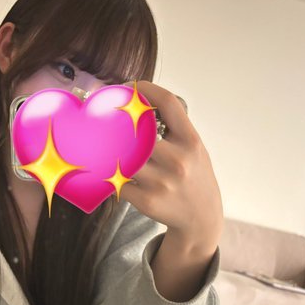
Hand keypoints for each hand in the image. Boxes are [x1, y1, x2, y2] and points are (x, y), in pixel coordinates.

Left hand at [120, 81, 222, 254]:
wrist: (201, 218)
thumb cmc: (192, 176)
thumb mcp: (193, 148)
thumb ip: (172, 127)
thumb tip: (135, 102)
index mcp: (191, 141)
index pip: (168, 103)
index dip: (145, 89)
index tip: (129, 86)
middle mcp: (179, 160)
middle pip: (139, 130)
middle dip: (119, 123)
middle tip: (104, 118)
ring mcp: (163, 182)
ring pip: (124, 157)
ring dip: (111, 151)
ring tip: (103, 146)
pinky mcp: (147, 201)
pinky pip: (118, 181)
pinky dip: (111, 176)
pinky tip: (111, 172)